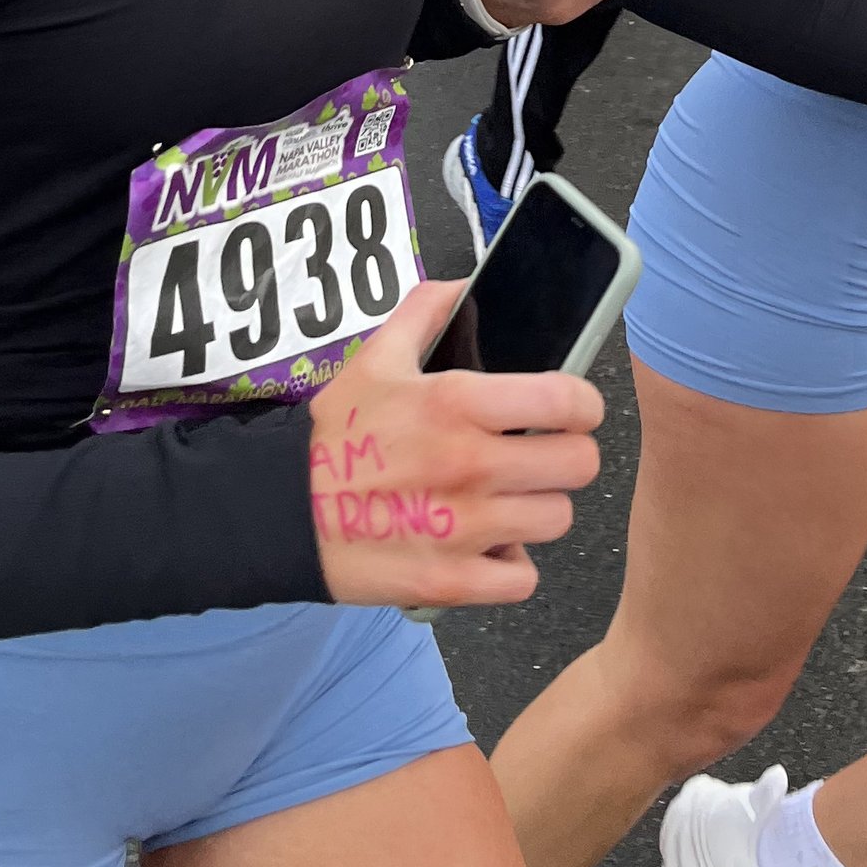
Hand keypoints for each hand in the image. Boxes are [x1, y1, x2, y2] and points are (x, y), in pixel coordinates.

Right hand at [311, 280, 603, 608]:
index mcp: (456, 404)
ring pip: (557, 519)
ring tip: (511, 501)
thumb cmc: (334, 437)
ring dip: (539, 510)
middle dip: (567, 456)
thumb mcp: (373, 360)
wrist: (282, 513)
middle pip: (580, 464)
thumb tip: (463, 285)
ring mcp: (464, 529)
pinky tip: (490, 547)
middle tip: (543, 456)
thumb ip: (424, 313)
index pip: (567, 400)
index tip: (575, 410)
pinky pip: (523, 580)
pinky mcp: (452, 581)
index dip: (584, 404)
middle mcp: (469, 465)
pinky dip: (511, 567)